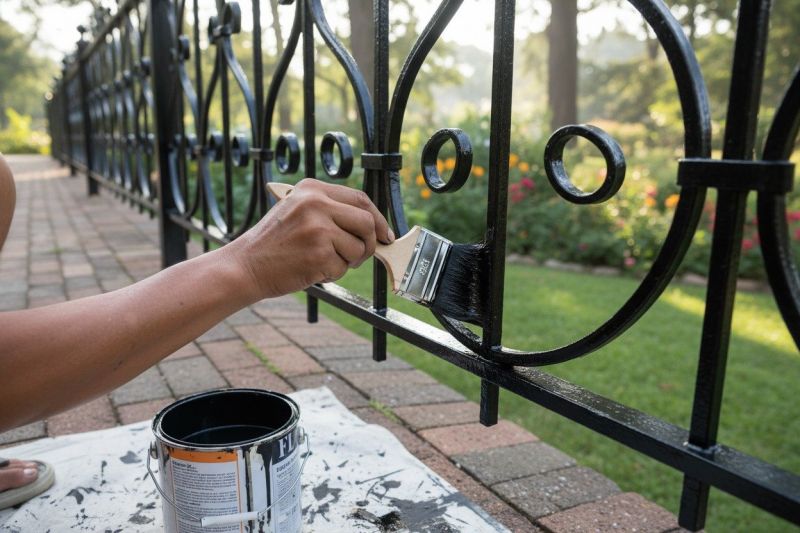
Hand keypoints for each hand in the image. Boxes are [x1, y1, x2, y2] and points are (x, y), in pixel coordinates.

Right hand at [225, 179, 394, 299]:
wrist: (245, 265)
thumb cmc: (274, 243)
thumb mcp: (298, 211)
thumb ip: (331, 211)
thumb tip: (373, 225)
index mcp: (312, 189)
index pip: (360, 198)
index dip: (377, 218)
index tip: (384, 234)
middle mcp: (316, 204)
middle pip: (367, 222)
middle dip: (369, 243)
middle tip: (358, 255)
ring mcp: (318, 228)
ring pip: (358, 248)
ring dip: (346, 262)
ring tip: (320, 260)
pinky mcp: (319, 254)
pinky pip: (343, 268)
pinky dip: (331, 274)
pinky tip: (310, 269)